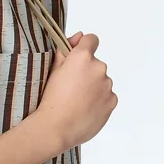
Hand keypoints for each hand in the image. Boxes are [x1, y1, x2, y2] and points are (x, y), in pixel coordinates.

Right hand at [36, 31, 118, 152]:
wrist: (57, 127)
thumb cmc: (51, 99)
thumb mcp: (53, 70)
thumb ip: (66, 50)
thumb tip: (79, 36)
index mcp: (83, 57)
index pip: (91, 40)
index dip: (84, 46)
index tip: (77, 57)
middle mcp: (99, 68)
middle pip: (95, 64)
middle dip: (86, 71)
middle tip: (71, 87)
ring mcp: (107, 85)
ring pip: (101, 81)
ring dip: (93, 86)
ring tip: (77, 101)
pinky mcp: (112, 101)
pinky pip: (107, 95)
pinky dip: (99, 100)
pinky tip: (85, 108)